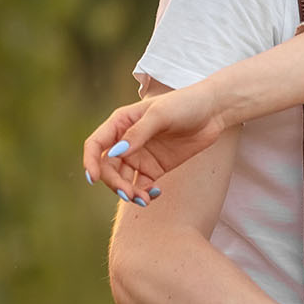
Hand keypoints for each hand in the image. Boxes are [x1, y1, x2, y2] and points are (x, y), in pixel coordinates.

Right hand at [83, 83, 229, 201]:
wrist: (214, 111)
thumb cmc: (185, 104)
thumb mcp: (160, 114)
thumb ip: (138, 133)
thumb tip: (116, 153)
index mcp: (120, 123)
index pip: (95, 145)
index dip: (90, 161)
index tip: (93, 178)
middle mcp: (125, 142)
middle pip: (107, 168)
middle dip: (114, 183)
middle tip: (128, 193)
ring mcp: (140, 156)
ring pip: (123, 180)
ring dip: (128, 192)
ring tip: (143, 199)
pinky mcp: (155, 168)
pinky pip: (141, 186)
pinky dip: (143, 193)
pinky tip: (155, 193)